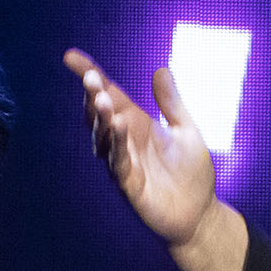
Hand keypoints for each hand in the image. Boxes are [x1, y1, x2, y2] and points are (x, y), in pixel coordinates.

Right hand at [63, 50, 245, 270]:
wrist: (200, 213)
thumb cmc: (192, 173)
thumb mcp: (186, 130)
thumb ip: (172, 103)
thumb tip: (160, 70)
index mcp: (135, 123)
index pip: (108, 94)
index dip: (90, 75)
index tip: (71, 57)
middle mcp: (124, 141)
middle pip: (100, 114)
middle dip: (93, 96)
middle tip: (91, 78)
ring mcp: (123, 163)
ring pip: (104, 138)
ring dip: (102, 118)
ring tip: (103, 99)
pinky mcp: (130, 186)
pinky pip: (118, 163)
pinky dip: (117, 145)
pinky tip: (119, 126)